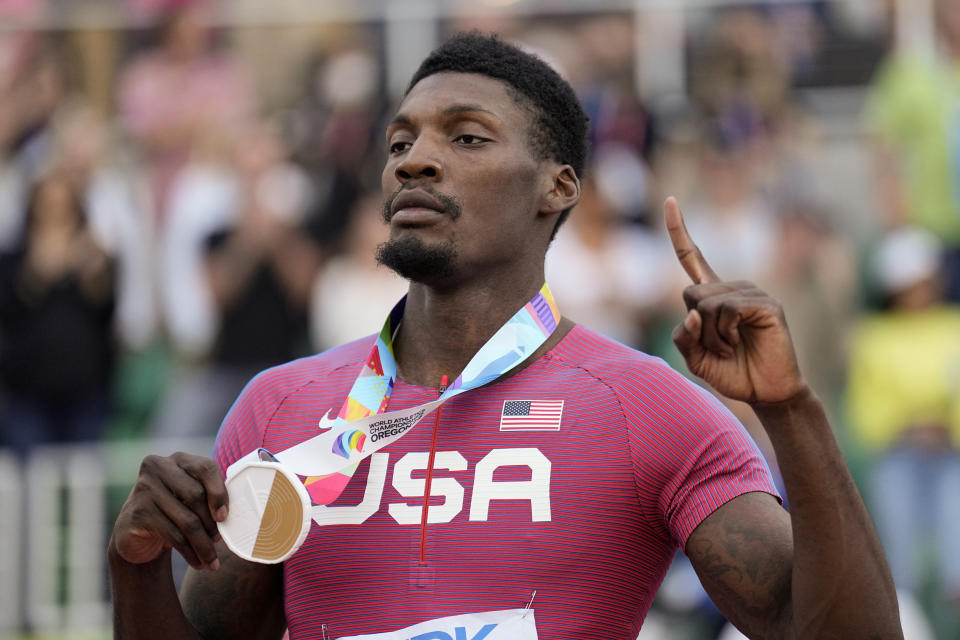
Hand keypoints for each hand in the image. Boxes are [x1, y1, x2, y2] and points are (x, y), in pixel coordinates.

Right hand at [112, 452, 227, 570]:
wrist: (137, 535)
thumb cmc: (174, 512)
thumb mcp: (191, 499)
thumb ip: (210, 496)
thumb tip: (235, 514)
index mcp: (178, 459)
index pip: (205, 468)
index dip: (219, 493)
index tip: (225, 517)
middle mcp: (158, 467)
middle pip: (196, 496)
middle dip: (212, 523)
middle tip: (219, 540)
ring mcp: (144, 488)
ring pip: (187, 520)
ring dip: (204, 545)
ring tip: (212, 560)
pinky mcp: (137, 513)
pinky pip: (173, 535)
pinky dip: (190, 553)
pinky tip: (198, 563)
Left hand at [665, 197, 805, 403]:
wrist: (766, 392)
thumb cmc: (732, 372)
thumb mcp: (695, 358)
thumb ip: (684, 336)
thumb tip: (693, 312)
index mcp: (712, 296)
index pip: (691, 257)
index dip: (679, 231)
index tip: (669, 200)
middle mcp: (732, 289)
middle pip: (689, 294)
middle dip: (697, 329)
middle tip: (719, 347)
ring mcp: (751, 293)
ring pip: (706, 305)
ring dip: (712, 337)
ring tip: (731, 348)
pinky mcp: (767, 305)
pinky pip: (728, 310)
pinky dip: (726, 333)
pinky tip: (742, 342)